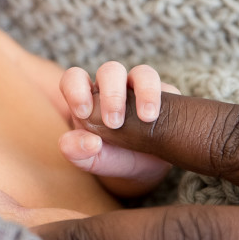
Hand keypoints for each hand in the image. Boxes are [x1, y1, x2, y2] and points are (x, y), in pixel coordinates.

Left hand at [58, 63, 174, 190]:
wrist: (144, 169)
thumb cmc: (111, 159)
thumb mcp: (90, 160)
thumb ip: (77, 152)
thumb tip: (89, 142)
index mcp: (88, 99)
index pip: (75, 79)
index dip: (76, 89)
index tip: (83, 112)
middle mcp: (112, 89)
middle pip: (110, 71)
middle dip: (112, 93)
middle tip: (114, 123)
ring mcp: (139, 89)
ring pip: (141, 73)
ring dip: (143, 91)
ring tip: (146, 118)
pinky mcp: (164, 94)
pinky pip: (163, 86)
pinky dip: (156, 97)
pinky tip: (154, 117)